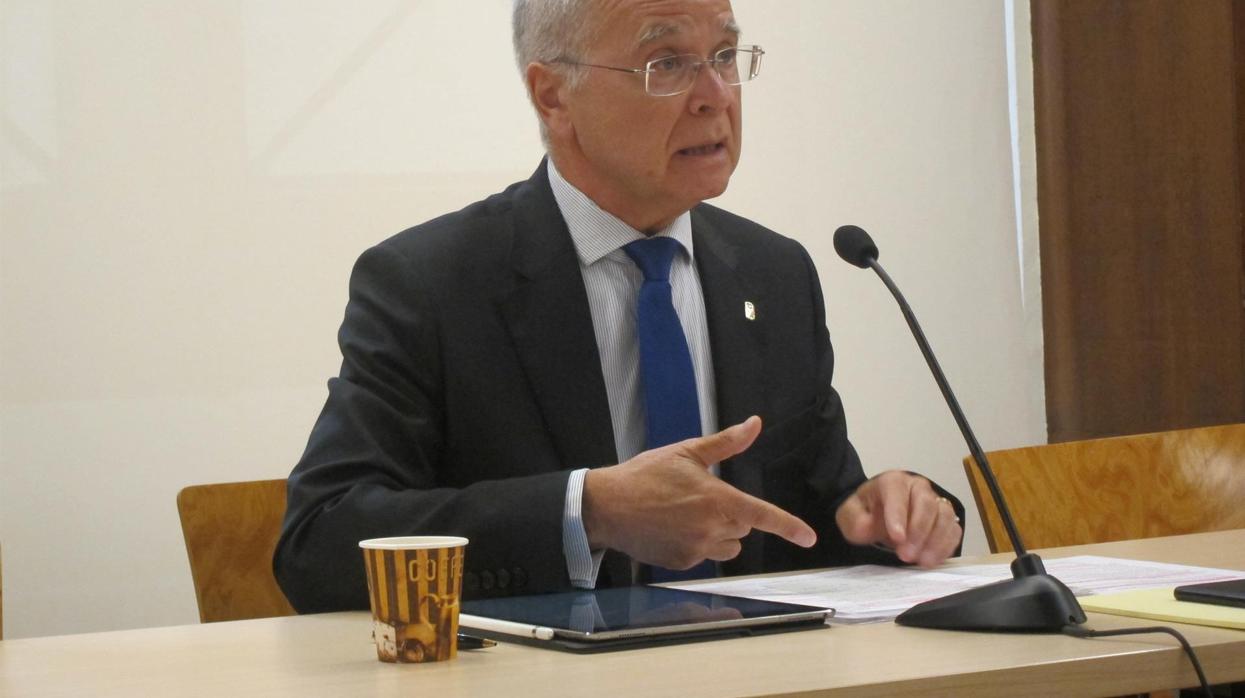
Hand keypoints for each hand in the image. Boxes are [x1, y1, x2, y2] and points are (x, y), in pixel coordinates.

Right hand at [582, 416, 816, 569]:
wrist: (607, 507)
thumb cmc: (645, 475)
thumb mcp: (685, 452)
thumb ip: (725, 443)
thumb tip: (755, 424)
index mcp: (717, 499)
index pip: (762, 515)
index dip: (789, 526)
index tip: (809, 537)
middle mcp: (712, 527)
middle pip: (743, 526)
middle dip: (733, 514)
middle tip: (701, 498)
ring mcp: (697, 549)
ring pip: (728, 545)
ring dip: (720, 532)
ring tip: (687, 515)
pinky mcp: (683, 564)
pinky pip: (705, 556)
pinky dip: (697, 544)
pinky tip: (673, 529)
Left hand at [835, 470, 961, 567]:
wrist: (876, 517)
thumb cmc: (865, 514)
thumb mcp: (850, 516)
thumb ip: (856, 521)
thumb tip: (868, 529)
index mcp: (892, 481)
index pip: (898, 492)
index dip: (898, 515)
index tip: (897, 538)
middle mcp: (917, 487)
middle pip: (926, 504)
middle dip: (918, 532)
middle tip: (906, 555)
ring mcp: (934, 502)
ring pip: (945, 516)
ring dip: (935, 541)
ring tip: (921, 561)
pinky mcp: (945, 520)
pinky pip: (953, 530)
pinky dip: (946, 546)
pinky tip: (932, 560)